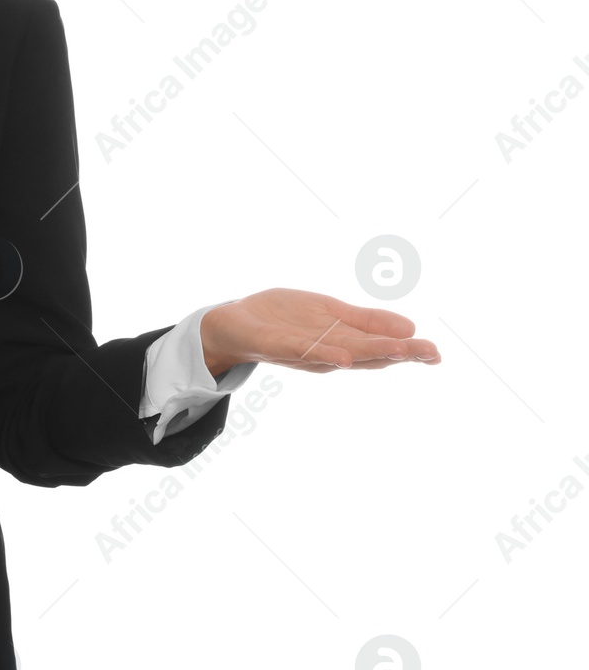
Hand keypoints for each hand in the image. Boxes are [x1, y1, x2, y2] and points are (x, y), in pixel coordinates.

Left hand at [201, 288, 440, 376]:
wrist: (233, 323)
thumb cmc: (284, 319)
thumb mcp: (330, 313)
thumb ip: (366, 322)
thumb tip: (410, 328)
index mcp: (342, 341)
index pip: (380, 348)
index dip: (408, 351)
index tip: (437, 354)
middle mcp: (327, 352)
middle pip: (367, 354)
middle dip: (399, 353)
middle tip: (431, 353)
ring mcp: (302, 351)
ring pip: (341, 353)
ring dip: (369, 353)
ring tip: (399, 351)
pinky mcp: (275, 346)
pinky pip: (301, 351)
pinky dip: (322, 353)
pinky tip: (343, 356)